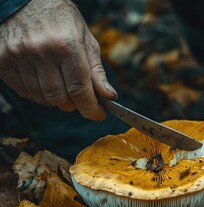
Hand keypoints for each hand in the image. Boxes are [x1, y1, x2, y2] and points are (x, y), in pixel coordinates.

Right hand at [0, 0, 116, 119]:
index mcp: (66, 45)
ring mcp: (17, 56)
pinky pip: (24, 92)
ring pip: (42, 98)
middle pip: (60, 99)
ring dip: (56, 99)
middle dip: (75, 104)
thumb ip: (96, 70)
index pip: (80, 90)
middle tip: (80, 96)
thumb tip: (109, 96)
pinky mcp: (1, 61)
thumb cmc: (61, 19)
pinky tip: (44, 80)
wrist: (23, 0)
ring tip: (62, 84)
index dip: (91, 109)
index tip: (99, 115)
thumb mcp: (85, 39)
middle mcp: (40, 51)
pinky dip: (38, 93)